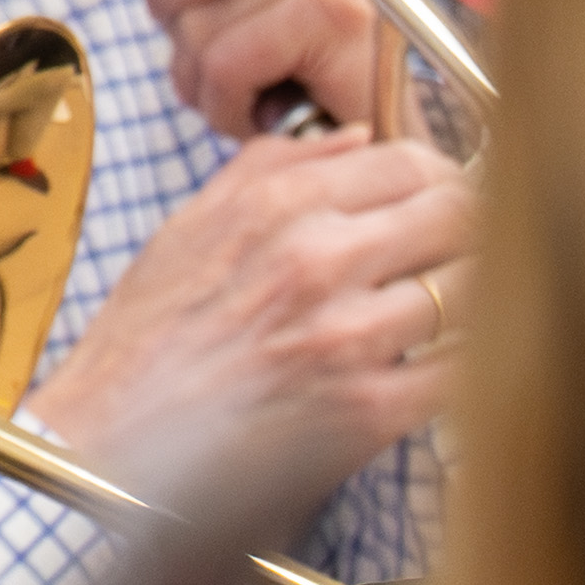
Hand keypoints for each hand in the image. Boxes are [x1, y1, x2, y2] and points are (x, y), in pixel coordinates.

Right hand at [47, 104, 472, 480]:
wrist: (111, 446)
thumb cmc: (144, 345)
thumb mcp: (188, 228)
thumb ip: (272, 167)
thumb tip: (354, 138)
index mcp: (275, 207)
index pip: (409, 162)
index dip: (438, 176)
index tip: (438, 198)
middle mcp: (318, 261)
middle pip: (459, 215)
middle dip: (470, 229)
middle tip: (455, 251)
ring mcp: (349, 336)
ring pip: (474, 288)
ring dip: (470, 298)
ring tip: (443, 311)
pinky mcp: (369, 411)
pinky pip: (461, 368)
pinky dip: (462, 362)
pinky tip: (433, 364)